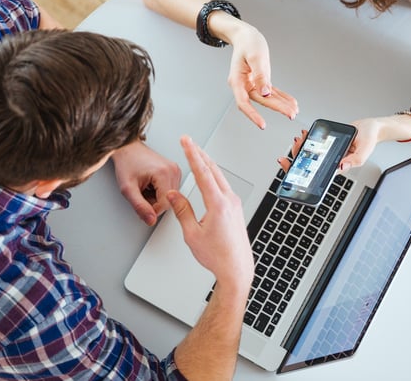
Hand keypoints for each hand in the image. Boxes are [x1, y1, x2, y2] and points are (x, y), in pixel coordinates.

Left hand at [112, 141, 181, 225]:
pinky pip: (170, 191)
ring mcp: (176, 170)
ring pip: (170, 198)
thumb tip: (151, 220)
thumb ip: (139, 206)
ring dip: (156, 198)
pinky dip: (159, 192)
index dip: (152, 209)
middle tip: (141, 192)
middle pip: (169, 202)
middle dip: (154, 203)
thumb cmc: (127, 163)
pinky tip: (150, 185)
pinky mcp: (175, 171)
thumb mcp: (127, 188)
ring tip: (145, 187)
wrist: (127, 148)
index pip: (165, 205)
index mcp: (164, 173)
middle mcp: (173, 170)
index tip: (141, 202)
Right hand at [168, 136, 252, 289]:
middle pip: (213, 170)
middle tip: (189, 141)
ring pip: (220, 176)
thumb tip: (173, 195)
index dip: (192, 154)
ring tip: (196, 153)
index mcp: (218, 204)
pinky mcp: (236, 208)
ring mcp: (235, 204)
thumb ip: (182, 211)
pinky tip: (209, 174)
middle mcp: (229, 201)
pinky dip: (214, 175)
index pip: (202, 172)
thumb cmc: (217, 255)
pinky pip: (224, 185)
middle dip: (199, 153)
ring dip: (207, 163)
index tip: (186, 142)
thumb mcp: (192, 234)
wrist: (236, 268)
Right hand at [226, 22, 297, 128]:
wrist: (245, 36)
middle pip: (259, 100)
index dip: (253, 115)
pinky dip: (281, 97)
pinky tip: (290, 102)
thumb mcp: (255, 56)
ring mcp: (251, 84)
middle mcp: (243, 84)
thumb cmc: (247, 43)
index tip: (262, 124)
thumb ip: (260, 75)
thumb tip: (265, 93)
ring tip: (293, 110)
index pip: (243, 102)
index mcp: (236, 80)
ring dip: (280, 105)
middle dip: (276, 108)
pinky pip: (270, 92)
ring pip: (266, 98)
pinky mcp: (259, 81)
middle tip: (290, 114)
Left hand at [276, 118, 379, 173]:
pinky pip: (316, 143)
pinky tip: (305, 134)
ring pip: (311, 153)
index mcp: (339, 166)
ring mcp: (330, 152)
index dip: (304, 173)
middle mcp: (332, 160)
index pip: (318, 173)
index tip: (293, 167)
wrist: (372, 127)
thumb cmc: (370, 138)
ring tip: (299, 138)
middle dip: (298, 156)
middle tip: (295, 146)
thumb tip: (341, 167)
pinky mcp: (329, 143)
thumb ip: (355, 160)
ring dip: (302, 147)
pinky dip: (308, 139)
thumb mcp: (365, 150)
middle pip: (310, 163)